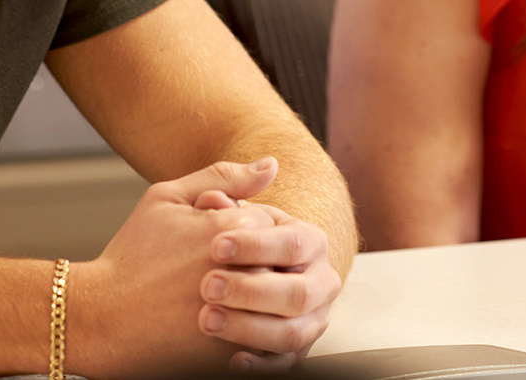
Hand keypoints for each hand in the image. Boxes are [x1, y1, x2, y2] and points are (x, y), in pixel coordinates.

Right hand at [73, 159, 309, 377]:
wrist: (104, 316)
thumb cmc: (132, 254)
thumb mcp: (167, 198)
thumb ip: (223, 177)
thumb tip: (272, 163)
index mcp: (226, 229)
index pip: (271, 222)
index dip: (243, 231)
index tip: (214, 242)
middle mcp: (238, 271)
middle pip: (278, 260)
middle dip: (253, 262)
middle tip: (214, 270)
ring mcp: (237, 315)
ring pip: (276, 299)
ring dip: (258, 296)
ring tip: (221, 294)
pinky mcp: (230, 350)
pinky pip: (265, 337)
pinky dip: (252, 328)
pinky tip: (223, 319)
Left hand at [194, 163, 341, 371]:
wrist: (207, 283)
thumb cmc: (213, 243)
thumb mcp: (214, 210)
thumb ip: (228, 187)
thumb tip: (267, 165)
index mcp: (306, 241)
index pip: (291, 243)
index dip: (255, 245)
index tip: (215, 246)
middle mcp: (317, 281)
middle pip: (296, 292)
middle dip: (251, 290)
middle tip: (208, 286)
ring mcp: (309, 319)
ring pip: (292, 332)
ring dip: (250, 328)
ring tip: (207, 319)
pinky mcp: (293, 350)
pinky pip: (285, 364)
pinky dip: (261, 365)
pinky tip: (231, 359)